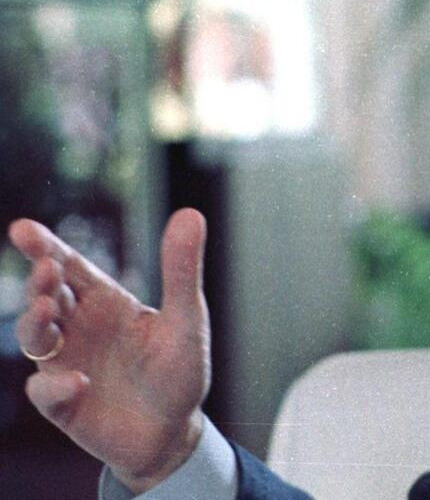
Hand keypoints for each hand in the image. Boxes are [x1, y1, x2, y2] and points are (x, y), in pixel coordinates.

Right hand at [9, 209, 211, 493]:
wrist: (173, 432)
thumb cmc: (178, 372)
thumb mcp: (187, 320)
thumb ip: (181, 271)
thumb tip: (190, 213)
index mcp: (106, 303)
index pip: (70, 267)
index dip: (46, 248)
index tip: (23, 230)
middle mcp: (78, 329)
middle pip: (47, 297)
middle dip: (40, 282)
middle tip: (48, 270)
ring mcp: (65, 365)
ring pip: (34, 338)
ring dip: (35, 324)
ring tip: (49, 311)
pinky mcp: (62, 404)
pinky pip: (45, 392)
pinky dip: (55, 386)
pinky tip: (79, 383)